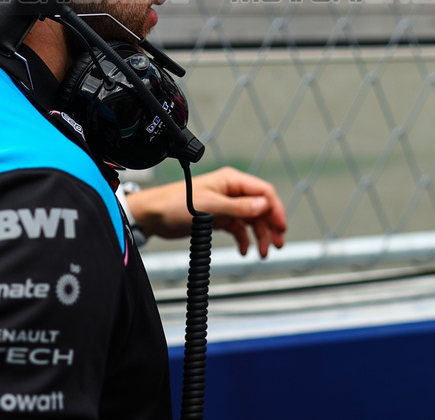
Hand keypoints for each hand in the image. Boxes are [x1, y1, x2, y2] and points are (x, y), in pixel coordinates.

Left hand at [125, 167, 287, 256]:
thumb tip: (263, 206)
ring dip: (259, 235)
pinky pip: (239, 228)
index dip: (275, 209)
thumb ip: (238, 206)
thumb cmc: (175, 203)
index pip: (264, 192)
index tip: (281, 227)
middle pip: (261, 208)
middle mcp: (232, 192)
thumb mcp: (209, 206)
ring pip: (252, 220)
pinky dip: (244, 239)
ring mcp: (226, 205)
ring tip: (263, 252)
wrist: (153, 215)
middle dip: (271, 226)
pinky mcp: (219, 218)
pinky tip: (244, 250)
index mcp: (232, 181)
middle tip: (278, 243)